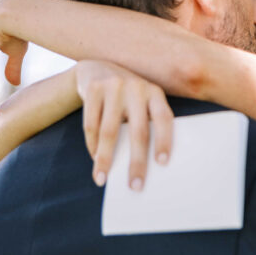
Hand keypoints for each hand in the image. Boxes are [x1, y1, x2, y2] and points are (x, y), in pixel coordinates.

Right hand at [76, 61, 173, 189]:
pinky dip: (91, 146)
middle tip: (135, 186)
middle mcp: (137, 87)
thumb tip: (146, 165)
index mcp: (154, 93)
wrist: (96, 68)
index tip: (163, 163)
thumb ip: (144, 123)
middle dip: (137, 162)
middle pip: (138, 131)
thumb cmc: (126, 96)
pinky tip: (94, 159)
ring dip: (105, 159)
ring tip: (102, 179)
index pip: (164, 119)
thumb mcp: (140, 102)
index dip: (165, 140)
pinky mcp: (92, 89)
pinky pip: (90, 125)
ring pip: (109, 132)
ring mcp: (114, 86)